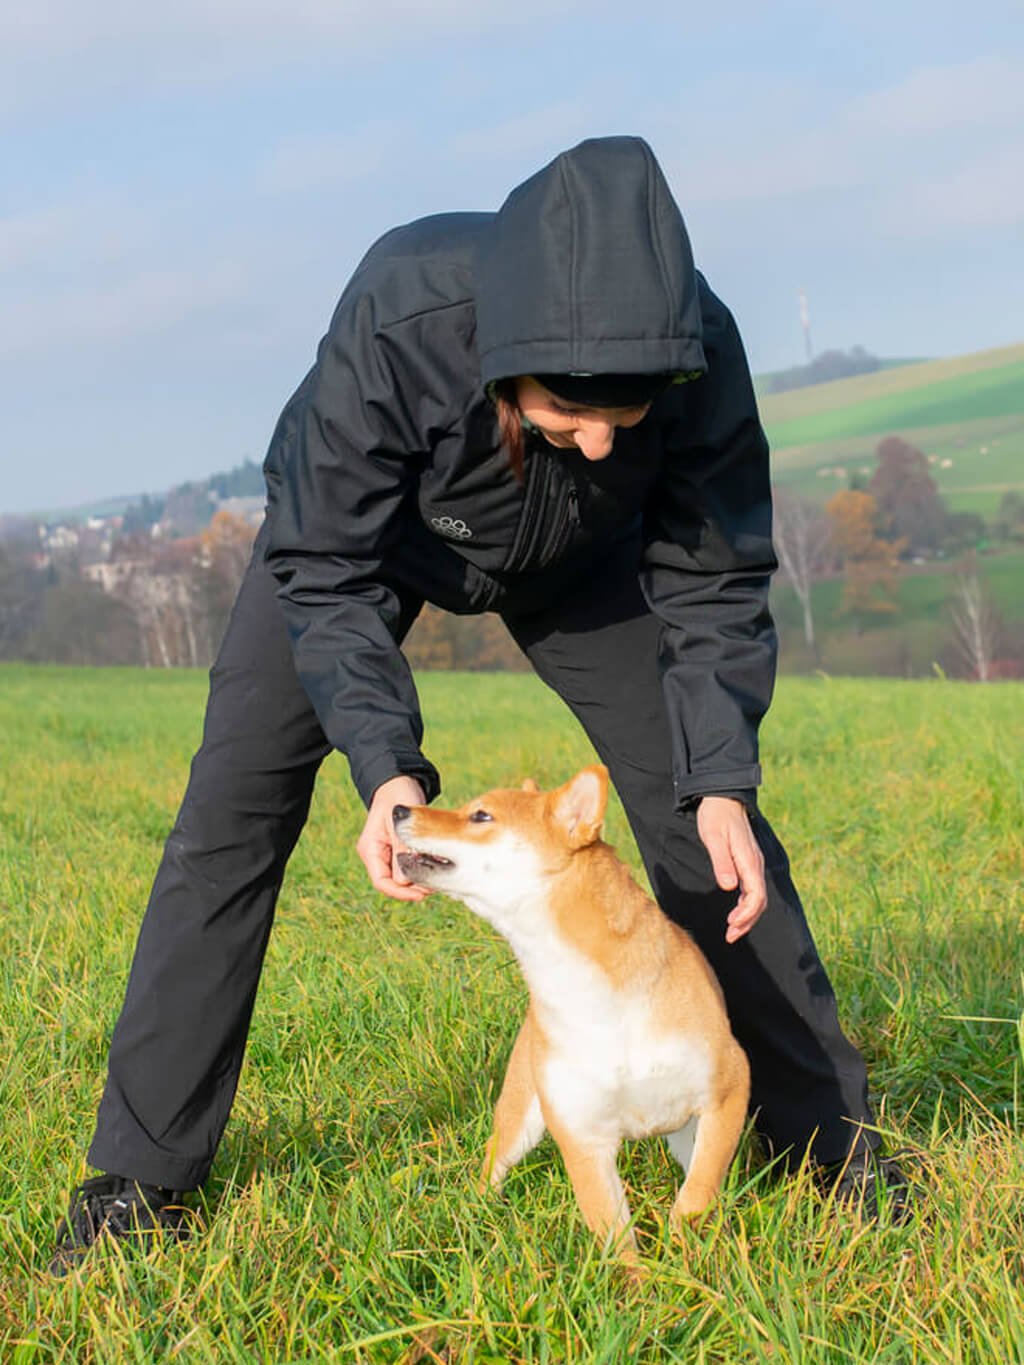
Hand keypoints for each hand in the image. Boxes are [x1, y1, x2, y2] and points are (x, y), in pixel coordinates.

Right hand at [356, 775, 429, 901]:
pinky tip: (434, 866)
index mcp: (371, 849)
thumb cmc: (398, 795)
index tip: (421, 894)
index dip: (400, 892)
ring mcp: (388, 853)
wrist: (400, 780)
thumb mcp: (400, 822)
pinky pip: (409, 866)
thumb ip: (401, 849)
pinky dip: (421, 869)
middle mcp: (377, 854)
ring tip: (437, 877)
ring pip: (402, 877)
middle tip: (434, 887)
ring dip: (419, 879)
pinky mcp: (399, 849)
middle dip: (412, 888)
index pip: (382, 881)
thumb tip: (405, 879)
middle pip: (393, 882)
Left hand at [696, 797, 766, 942]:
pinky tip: (735, 912)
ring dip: (747, 916)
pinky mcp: (747, 862)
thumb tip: (729, 887)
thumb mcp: (714, 837)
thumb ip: (722, 861)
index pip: (756, 895)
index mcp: (749, 860)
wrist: (722, 797)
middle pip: (759, 901)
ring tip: (732, 931)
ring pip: (757, 897)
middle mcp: (755, 864)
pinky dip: (745, 905)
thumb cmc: (715, 815)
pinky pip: (752, 890)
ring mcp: (753, 864)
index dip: (746, 914)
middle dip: (747, 922)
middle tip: (730, 936)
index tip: (732, 926)